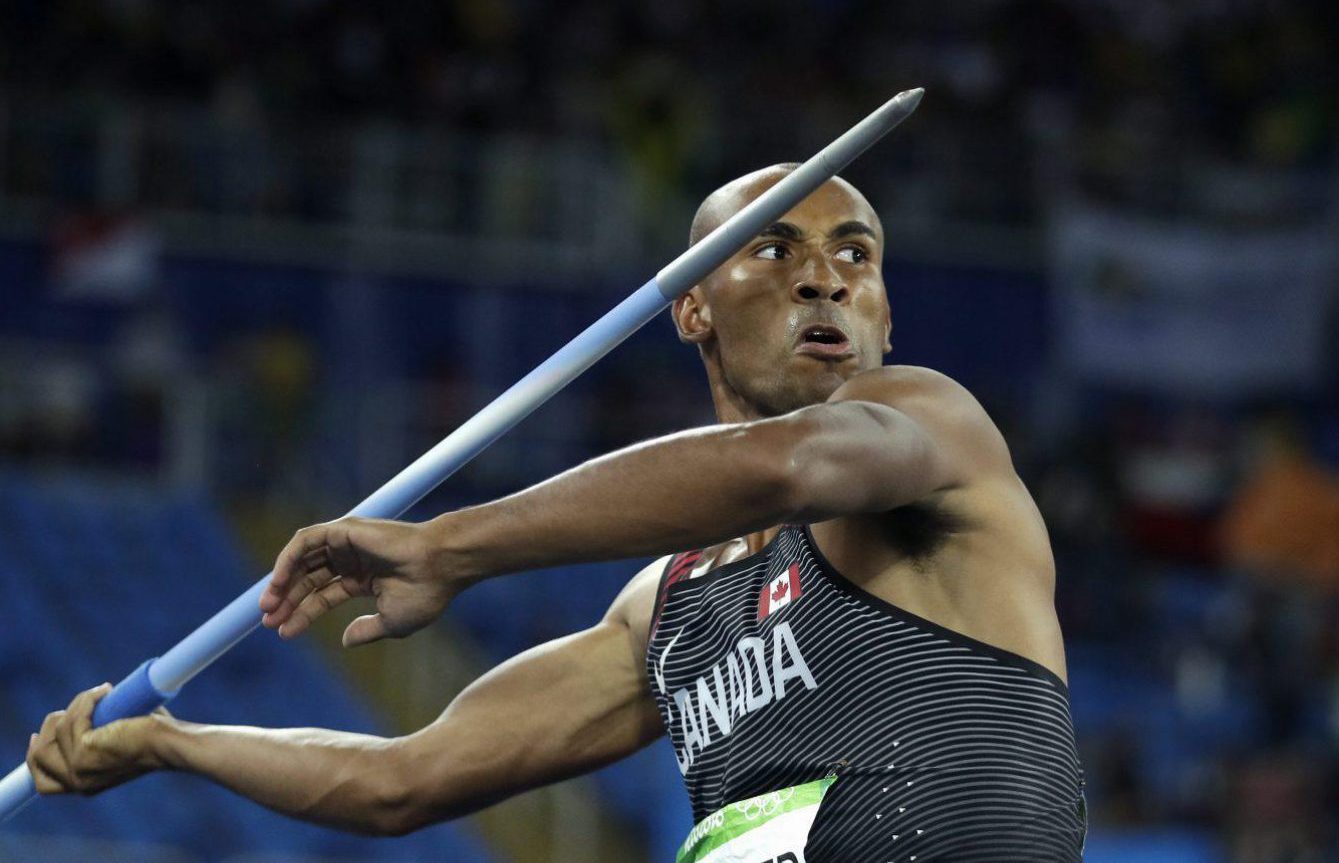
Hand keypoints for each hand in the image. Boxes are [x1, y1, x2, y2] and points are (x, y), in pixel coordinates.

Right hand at [26, 684, 167, 794]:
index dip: (36, 758)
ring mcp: (78, 769)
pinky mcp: (84, 751)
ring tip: (104, 693)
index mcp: (85, 784)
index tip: (35, 737)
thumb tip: (91, 711)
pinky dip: (87, 699)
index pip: (45, 783)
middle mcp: (77, 782)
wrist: (172, 744)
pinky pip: (73, 718)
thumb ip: (99, 736)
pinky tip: (107, 691)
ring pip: (58, 730)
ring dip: (77, 705)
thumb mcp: (119, 742)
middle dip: (48, 728)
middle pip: (38, 757)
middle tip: (71, 708)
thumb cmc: (156, 738)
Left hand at [261, 516, 461, 646]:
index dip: (303, 614)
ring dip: (282, 581)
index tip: (283, 633)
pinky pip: (305, 541)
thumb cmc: (425, 593)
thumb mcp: (392, 622)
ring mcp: (347, 543)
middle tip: (268, 621)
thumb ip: (367, 631)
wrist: (441, 566)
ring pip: (303, 560)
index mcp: (366, 578)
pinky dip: (288, 559)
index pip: (325, 595)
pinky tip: (279, 583)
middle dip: (287, 600)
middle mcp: (354, 559)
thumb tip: (345, 641)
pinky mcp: (343, 530)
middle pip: (310, 579)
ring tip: (268, 606)